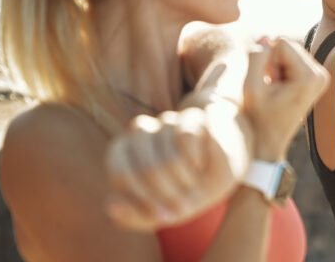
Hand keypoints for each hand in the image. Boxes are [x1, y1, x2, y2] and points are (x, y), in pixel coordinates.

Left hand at [105, 106, 225, 231]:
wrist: (224, 166)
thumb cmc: (186, 190)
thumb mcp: (164, 210)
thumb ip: (135, 215)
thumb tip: (110, 206)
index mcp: (124, 154)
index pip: (122, 174)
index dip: (143, 199)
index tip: (163, 216)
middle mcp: (141, 133)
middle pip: (147, 169)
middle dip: (167, 195)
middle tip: (182, 206)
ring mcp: (166, 122)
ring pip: (168, 156)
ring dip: (183, 179)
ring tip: (192, 185)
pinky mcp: (192, 116)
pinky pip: (185, 137)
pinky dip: (194, 158)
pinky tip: (200, 164)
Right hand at [243, 37, 328, 160]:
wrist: (271, 141)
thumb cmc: (259, 117)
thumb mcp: (251, 87)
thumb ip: (256, 58)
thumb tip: (265, 36)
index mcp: (310, 77)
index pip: (283, 42)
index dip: (267, 59)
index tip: (268, 83)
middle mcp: (321, 74)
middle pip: (289, 44)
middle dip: (273, 61)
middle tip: (271, 87)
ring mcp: (321, 76)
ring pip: (289, 50)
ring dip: (276, 66)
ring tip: (275, 89)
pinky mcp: (317, 77)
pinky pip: (293, 58)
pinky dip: (282, 70)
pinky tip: (280, 89)